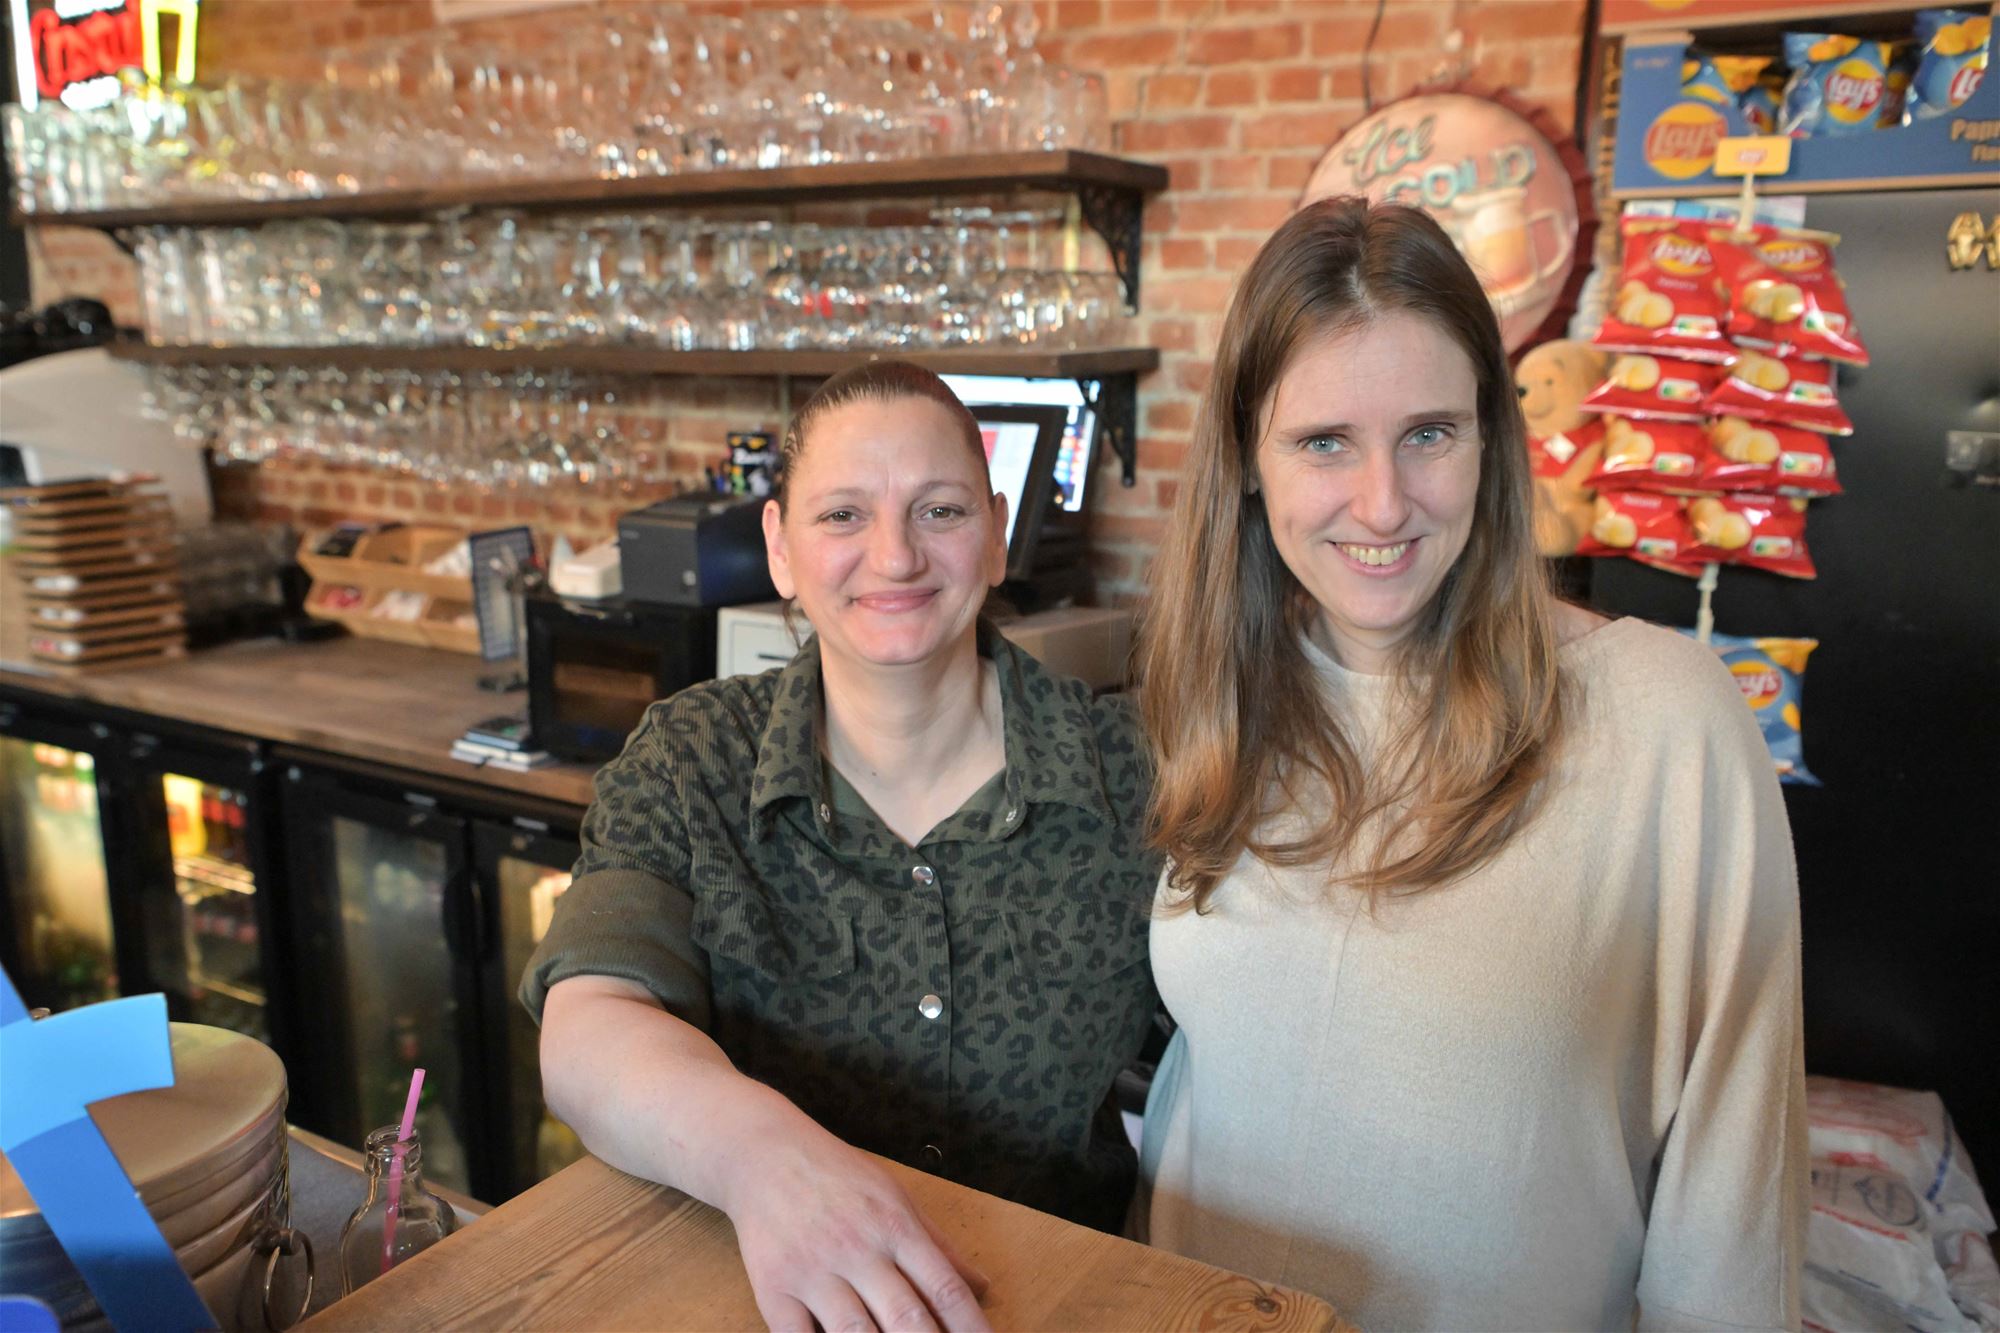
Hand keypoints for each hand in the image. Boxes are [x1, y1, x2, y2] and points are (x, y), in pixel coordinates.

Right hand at [722, 1121, 990, 1332]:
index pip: (944, 1288)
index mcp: (895, 1226)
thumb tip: (984, 1288)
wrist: (764, 1154)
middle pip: (905, 1319)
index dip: (971, 1328)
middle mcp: (857, 1249)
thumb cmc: (839, 1176)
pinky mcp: (774, 1289)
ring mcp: (813, 1271)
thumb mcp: (897, 1196)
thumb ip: (940, 1246)